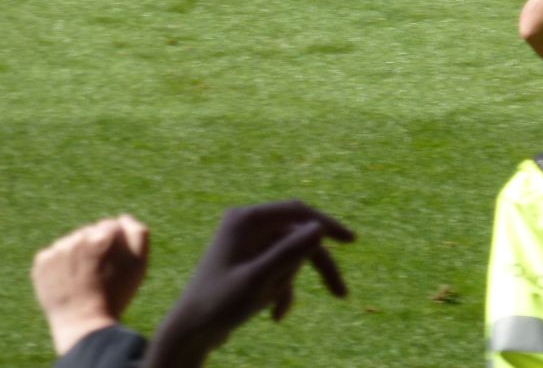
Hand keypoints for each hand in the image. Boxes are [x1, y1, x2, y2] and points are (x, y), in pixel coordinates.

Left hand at [31, 214, 149, 355]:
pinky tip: (67, 281)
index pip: (111, 227)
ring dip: (76, 255)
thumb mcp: (140, 263)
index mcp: (106, 233)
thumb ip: (138, 232)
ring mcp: (59, 248)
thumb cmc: (117, 294)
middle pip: (89, 233)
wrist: (85, 324)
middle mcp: (80, 236)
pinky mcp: (42, 262)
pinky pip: (52, 255)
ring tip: (82, 279)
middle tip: (98, 274)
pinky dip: (59, 265)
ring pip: (70, 243)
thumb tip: (122, 218)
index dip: (114, 246)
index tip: (114, 264)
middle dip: (94, 248)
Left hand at [145, 200, 354, 367]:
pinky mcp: (248, 259)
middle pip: (297, 236)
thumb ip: (289, 253)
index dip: (326, 224)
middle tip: (340, 293)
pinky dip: (281, 290)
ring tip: (275, 310)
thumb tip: (319, 228)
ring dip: (289, 283)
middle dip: (315, 266)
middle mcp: (247, 224)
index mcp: (245, 219)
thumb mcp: (259, 281)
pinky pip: (278, 268)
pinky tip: (274, 316)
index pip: (297, 211)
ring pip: (289, 255)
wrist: (190, 331)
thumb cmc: (219, 304)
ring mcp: (247, 241)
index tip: (351, 240)